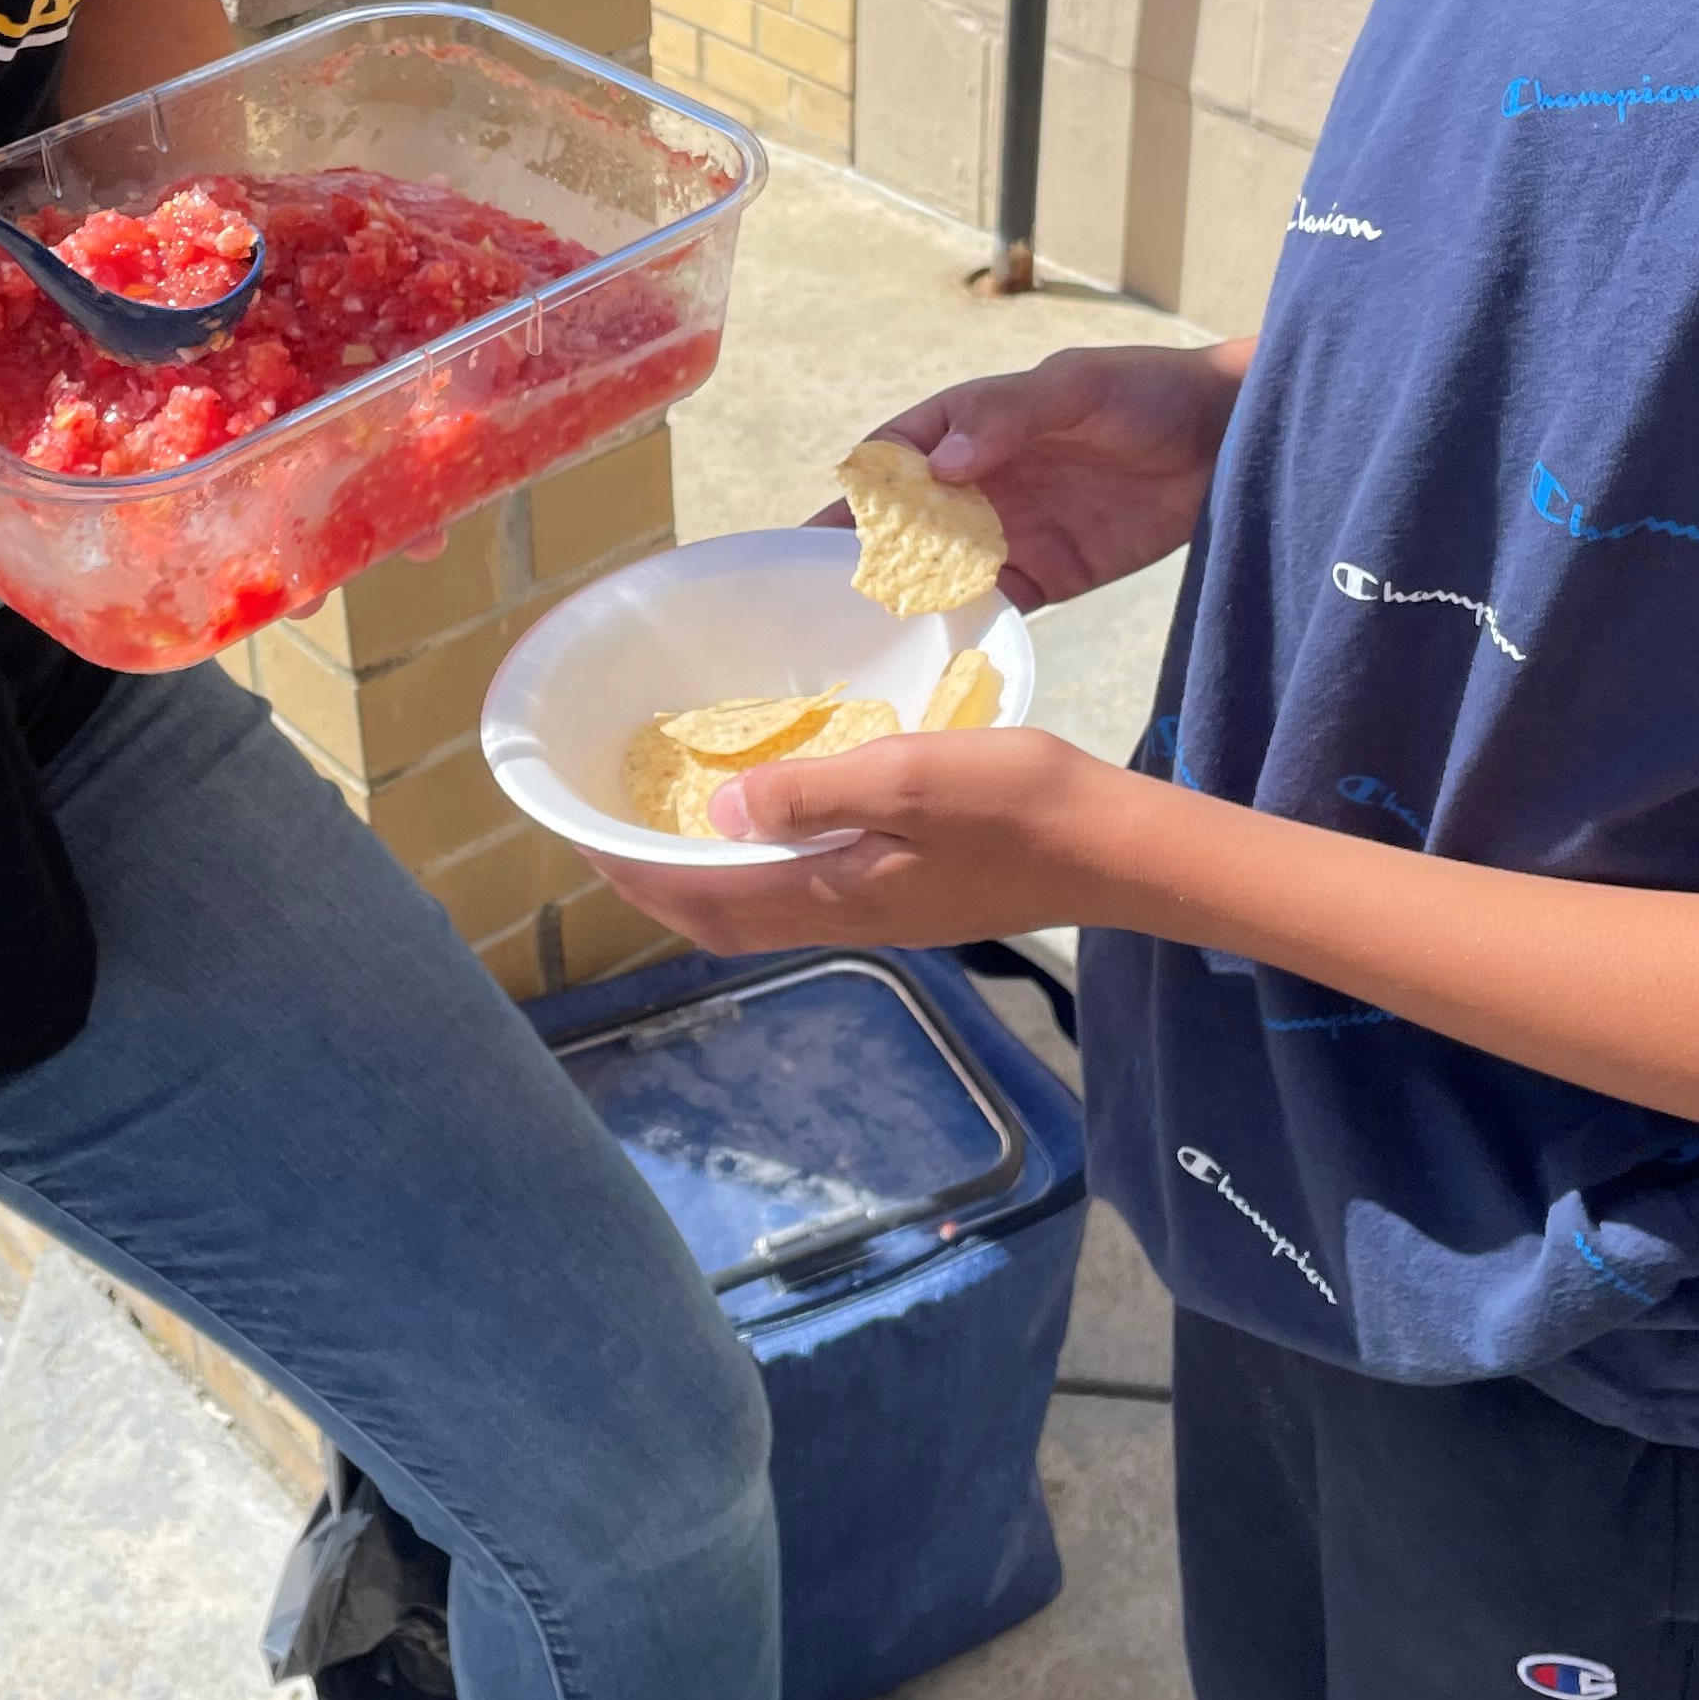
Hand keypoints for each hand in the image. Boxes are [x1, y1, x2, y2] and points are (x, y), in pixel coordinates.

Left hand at [585, 726, 1128, 953]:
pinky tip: (770, 828)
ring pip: (763, 911)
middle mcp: (848, 917)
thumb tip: (720, 813)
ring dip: (704, 884)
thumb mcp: (913, 778)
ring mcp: (883, 914)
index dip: (637, 877)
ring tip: (666, 833)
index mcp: (837, 894)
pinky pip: (805, 894)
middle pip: (724, 921)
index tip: (582, 838)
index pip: (708, 902)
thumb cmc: (1021, 803)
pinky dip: (760, 871)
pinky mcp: (912, 899)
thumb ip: (816, 795)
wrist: (1117, 849)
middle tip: (605, 836)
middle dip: (655, 888)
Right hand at [816, 341, 1248, 609]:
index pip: (890, 460)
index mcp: (967, 426)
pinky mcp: (1047, 576)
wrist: (1228, 440)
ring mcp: (1008, 533)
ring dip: (902, 604)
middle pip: (899, 526)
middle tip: (813, 611)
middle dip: (857, 562)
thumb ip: (1007, 416)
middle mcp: (975, 484)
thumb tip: (940, 465)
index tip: (811, 541)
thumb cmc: (1146, 392)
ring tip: (857, 645)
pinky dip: (962, 631)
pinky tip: (933, 658)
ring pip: (936, 574)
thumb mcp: (1073, 386)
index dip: (850, 498)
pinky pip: (991, 608)